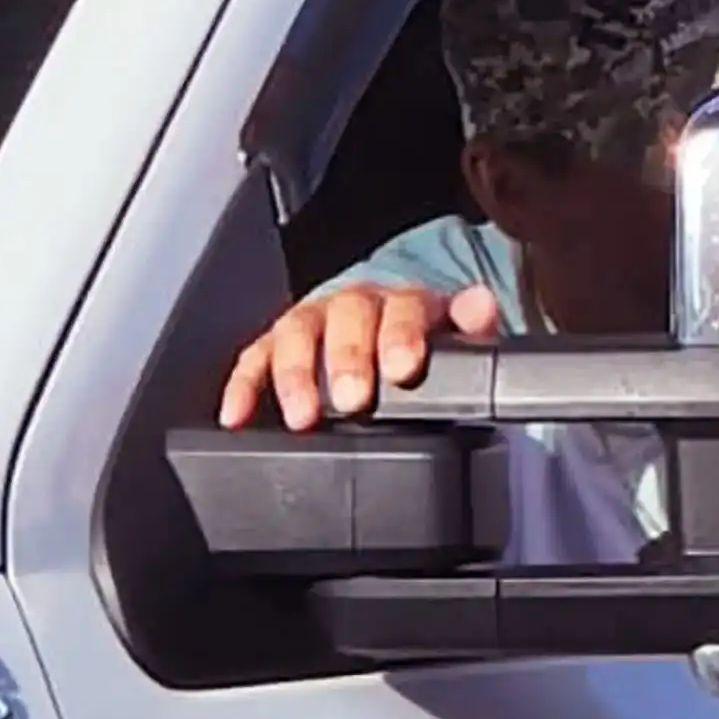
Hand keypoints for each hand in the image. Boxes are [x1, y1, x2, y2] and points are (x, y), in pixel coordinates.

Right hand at [220, 278, 503, 432]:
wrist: (387, 344)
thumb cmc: (421, 349)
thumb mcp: (458, 344)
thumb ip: (472, 328)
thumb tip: (481, 304)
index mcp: (405, 302)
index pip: (405, 306)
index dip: (401, 334)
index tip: (402, 368)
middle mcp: (357, 304)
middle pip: (347, 315)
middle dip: (347, 357)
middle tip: (353, 399)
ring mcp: (315, 321)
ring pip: (298, 331)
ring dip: (296, 373)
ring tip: (302, 417)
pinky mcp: (276, 344)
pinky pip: (253, 357)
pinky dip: (243, 385)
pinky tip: (237, 415)